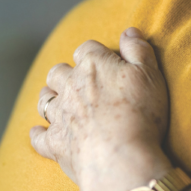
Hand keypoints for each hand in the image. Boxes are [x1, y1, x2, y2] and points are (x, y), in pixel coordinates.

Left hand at [30, 27, 172, 190]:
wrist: (121, 158)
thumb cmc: (141, 115)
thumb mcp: (151, 76)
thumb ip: (139, 50)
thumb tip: (129, 31)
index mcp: (93, 65)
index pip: (87, 48)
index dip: (97, 54)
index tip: (108, 63)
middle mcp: (70, 86)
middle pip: (58, 72)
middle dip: (66, 73)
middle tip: (79, 82)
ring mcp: (60, 115)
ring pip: (45, 99)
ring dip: (50, 98)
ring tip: (60, 102)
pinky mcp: (55, 143)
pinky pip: (39, 136)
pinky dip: (39, 133)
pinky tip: (40, 132)